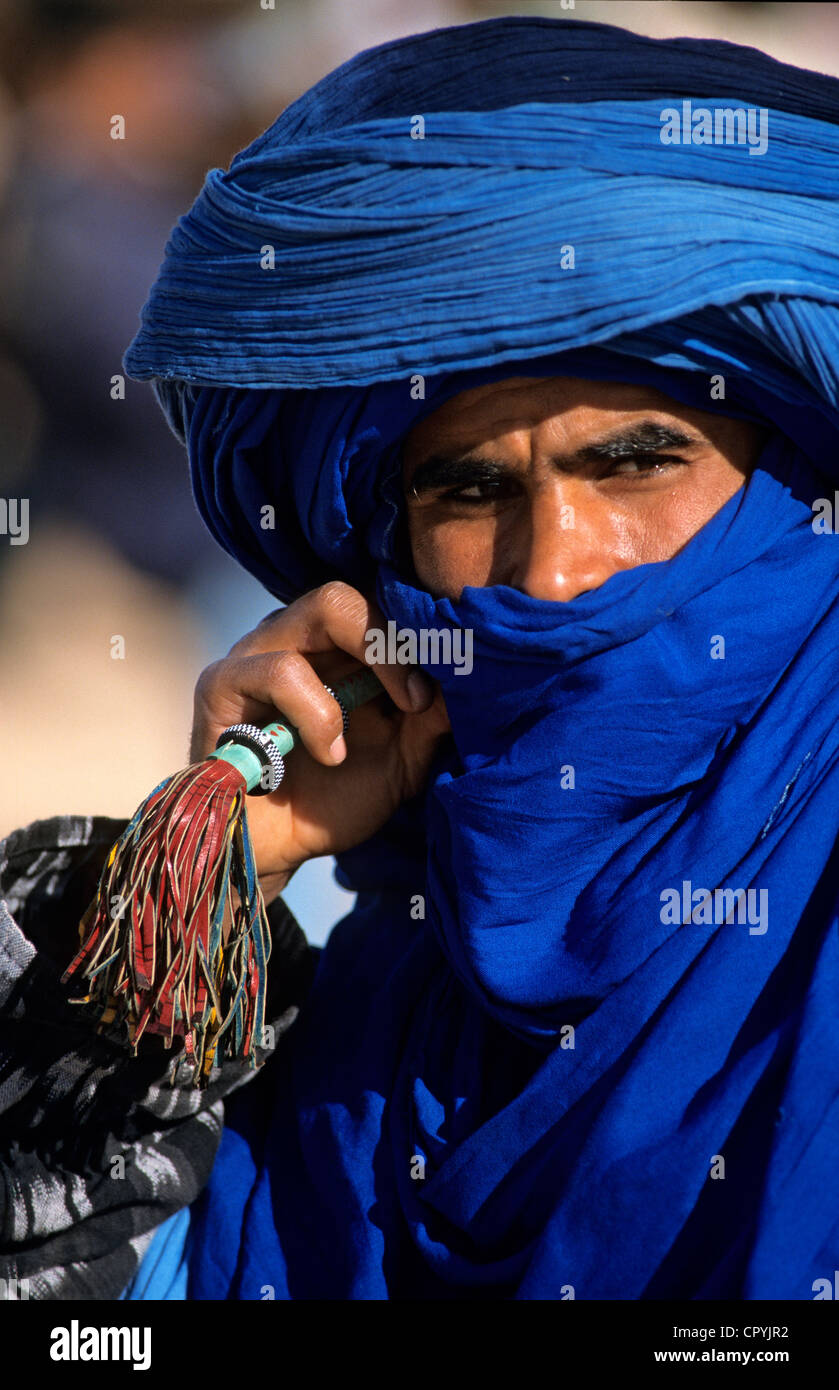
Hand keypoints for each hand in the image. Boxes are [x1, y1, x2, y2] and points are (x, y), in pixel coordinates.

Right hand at [190, 582, 451, 894]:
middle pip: (349, 593)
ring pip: (321, 611)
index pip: (379, 602)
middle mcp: (296, 637)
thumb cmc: (335, 798)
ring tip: (353, 746)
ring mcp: (256, 653)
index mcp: (338, 648)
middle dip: (392, 640)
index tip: (449, 680)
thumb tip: (476, 681)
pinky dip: (316, 712)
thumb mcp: (402, 761)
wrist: (276, 852)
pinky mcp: (221, 683)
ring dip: (361, 679)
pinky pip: (277, 668)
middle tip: (414, 696)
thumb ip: (433, 720)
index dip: (419, 632)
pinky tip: (328, 755)